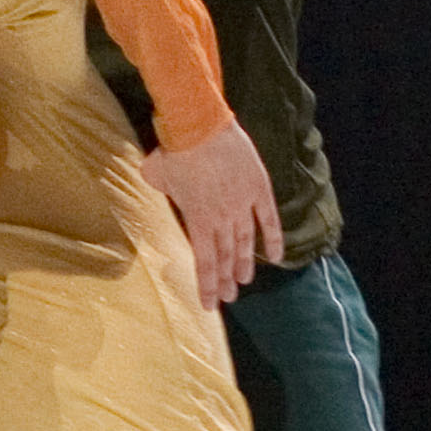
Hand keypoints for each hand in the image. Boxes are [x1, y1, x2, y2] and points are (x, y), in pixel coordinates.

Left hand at [139, 119, 284, 309]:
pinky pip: (269, 219)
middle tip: (228, 297)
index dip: (207, 285)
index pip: (204, 262)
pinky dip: (273, 238)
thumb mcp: (156, 176)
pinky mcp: (259, 188)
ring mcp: (243, 204)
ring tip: (244, 281)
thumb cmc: (173, 150)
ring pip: (246, 242)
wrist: (201, 125)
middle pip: (225, 257)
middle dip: (226, 280)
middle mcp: (223, 218)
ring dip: (245, 264)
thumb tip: (156, 184)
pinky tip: (275, 257)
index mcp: (198, 220)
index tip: (210, 305)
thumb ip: (158, 189)